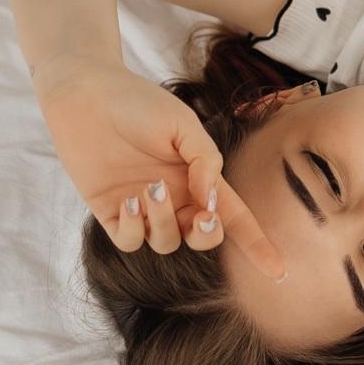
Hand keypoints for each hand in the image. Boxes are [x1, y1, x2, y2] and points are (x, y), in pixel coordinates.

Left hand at [33, 54, 285, 280]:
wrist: (85, 92)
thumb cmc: (137, 102)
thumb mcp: (183, 124)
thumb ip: (205, 160)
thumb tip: (210, 198)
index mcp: (197, 177)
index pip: (234, 216)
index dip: (257, 244)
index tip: (278, 272)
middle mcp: (174, 196)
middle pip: (202, 237)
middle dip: (208, 235)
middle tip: (204, 218)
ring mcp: (142, 207)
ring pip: (166, 241)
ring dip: (164, 223)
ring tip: (151, 188)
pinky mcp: (110, 212)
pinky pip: (130, 241)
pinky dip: (135, 229)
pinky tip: (131, 202)